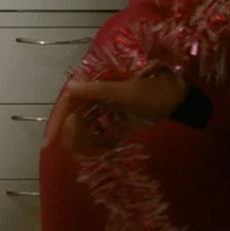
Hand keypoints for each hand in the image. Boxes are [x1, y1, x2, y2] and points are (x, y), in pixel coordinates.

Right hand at [47, 72, 186, 152]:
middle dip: (78, 137)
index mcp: (95, 82)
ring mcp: (104, 109)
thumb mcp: (128, 91)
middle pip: (73, 119)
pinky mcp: (114, 121)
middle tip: (89, 148)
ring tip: (106, 144)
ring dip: (91, 142)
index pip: (67, 102)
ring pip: (85, 130)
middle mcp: (95, 95)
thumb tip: (69, 87)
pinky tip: (112, 145)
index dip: (56, 122)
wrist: (180, 99)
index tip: (48, 144)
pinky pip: (100, 136)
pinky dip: (102, 144)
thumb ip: (98, 90)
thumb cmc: (156, 88)